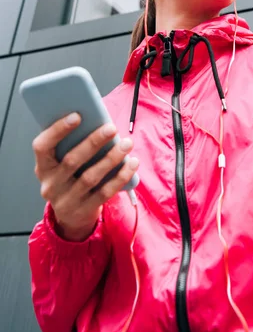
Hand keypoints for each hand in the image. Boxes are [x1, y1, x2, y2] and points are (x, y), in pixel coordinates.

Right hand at [32, 113, 138, 240]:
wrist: (71, 216)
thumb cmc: (70, 177)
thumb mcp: (62, 163)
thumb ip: (72, 145)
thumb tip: (97, 122)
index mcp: (42, 167)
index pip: (42, 147)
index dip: (58, 130)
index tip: (77, 116)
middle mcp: (50, 185)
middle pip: (72, 161)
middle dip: (94, 142)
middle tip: (112, 128)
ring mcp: (66, 200)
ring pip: (90, 177)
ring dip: (111, 158)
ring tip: (126, 144)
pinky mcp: (84, 211)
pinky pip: (105, 192)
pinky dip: (120, 176)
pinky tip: (132, 163)